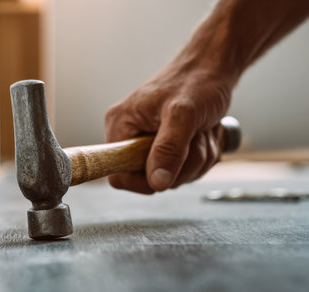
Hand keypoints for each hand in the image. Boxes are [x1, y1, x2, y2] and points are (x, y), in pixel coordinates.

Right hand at [104, 62, 233, 193]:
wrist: (214, 68)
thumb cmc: (196, 81)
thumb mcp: (183, 115)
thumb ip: (168, 150)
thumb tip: (156, 183)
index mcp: (120, 124)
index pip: (116, 172)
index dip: (142, 179)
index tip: (168, 168)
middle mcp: (129, 135)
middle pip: (148, 179)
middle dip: (180, 165)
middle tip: (194, 138)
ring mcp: (147, 143)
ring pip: (170, 177)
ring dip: (195, 159)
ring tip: (201, 132)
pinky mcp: (164, 147)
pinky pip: (182, 171)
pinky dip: (199, 157)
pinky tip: (203, 135)